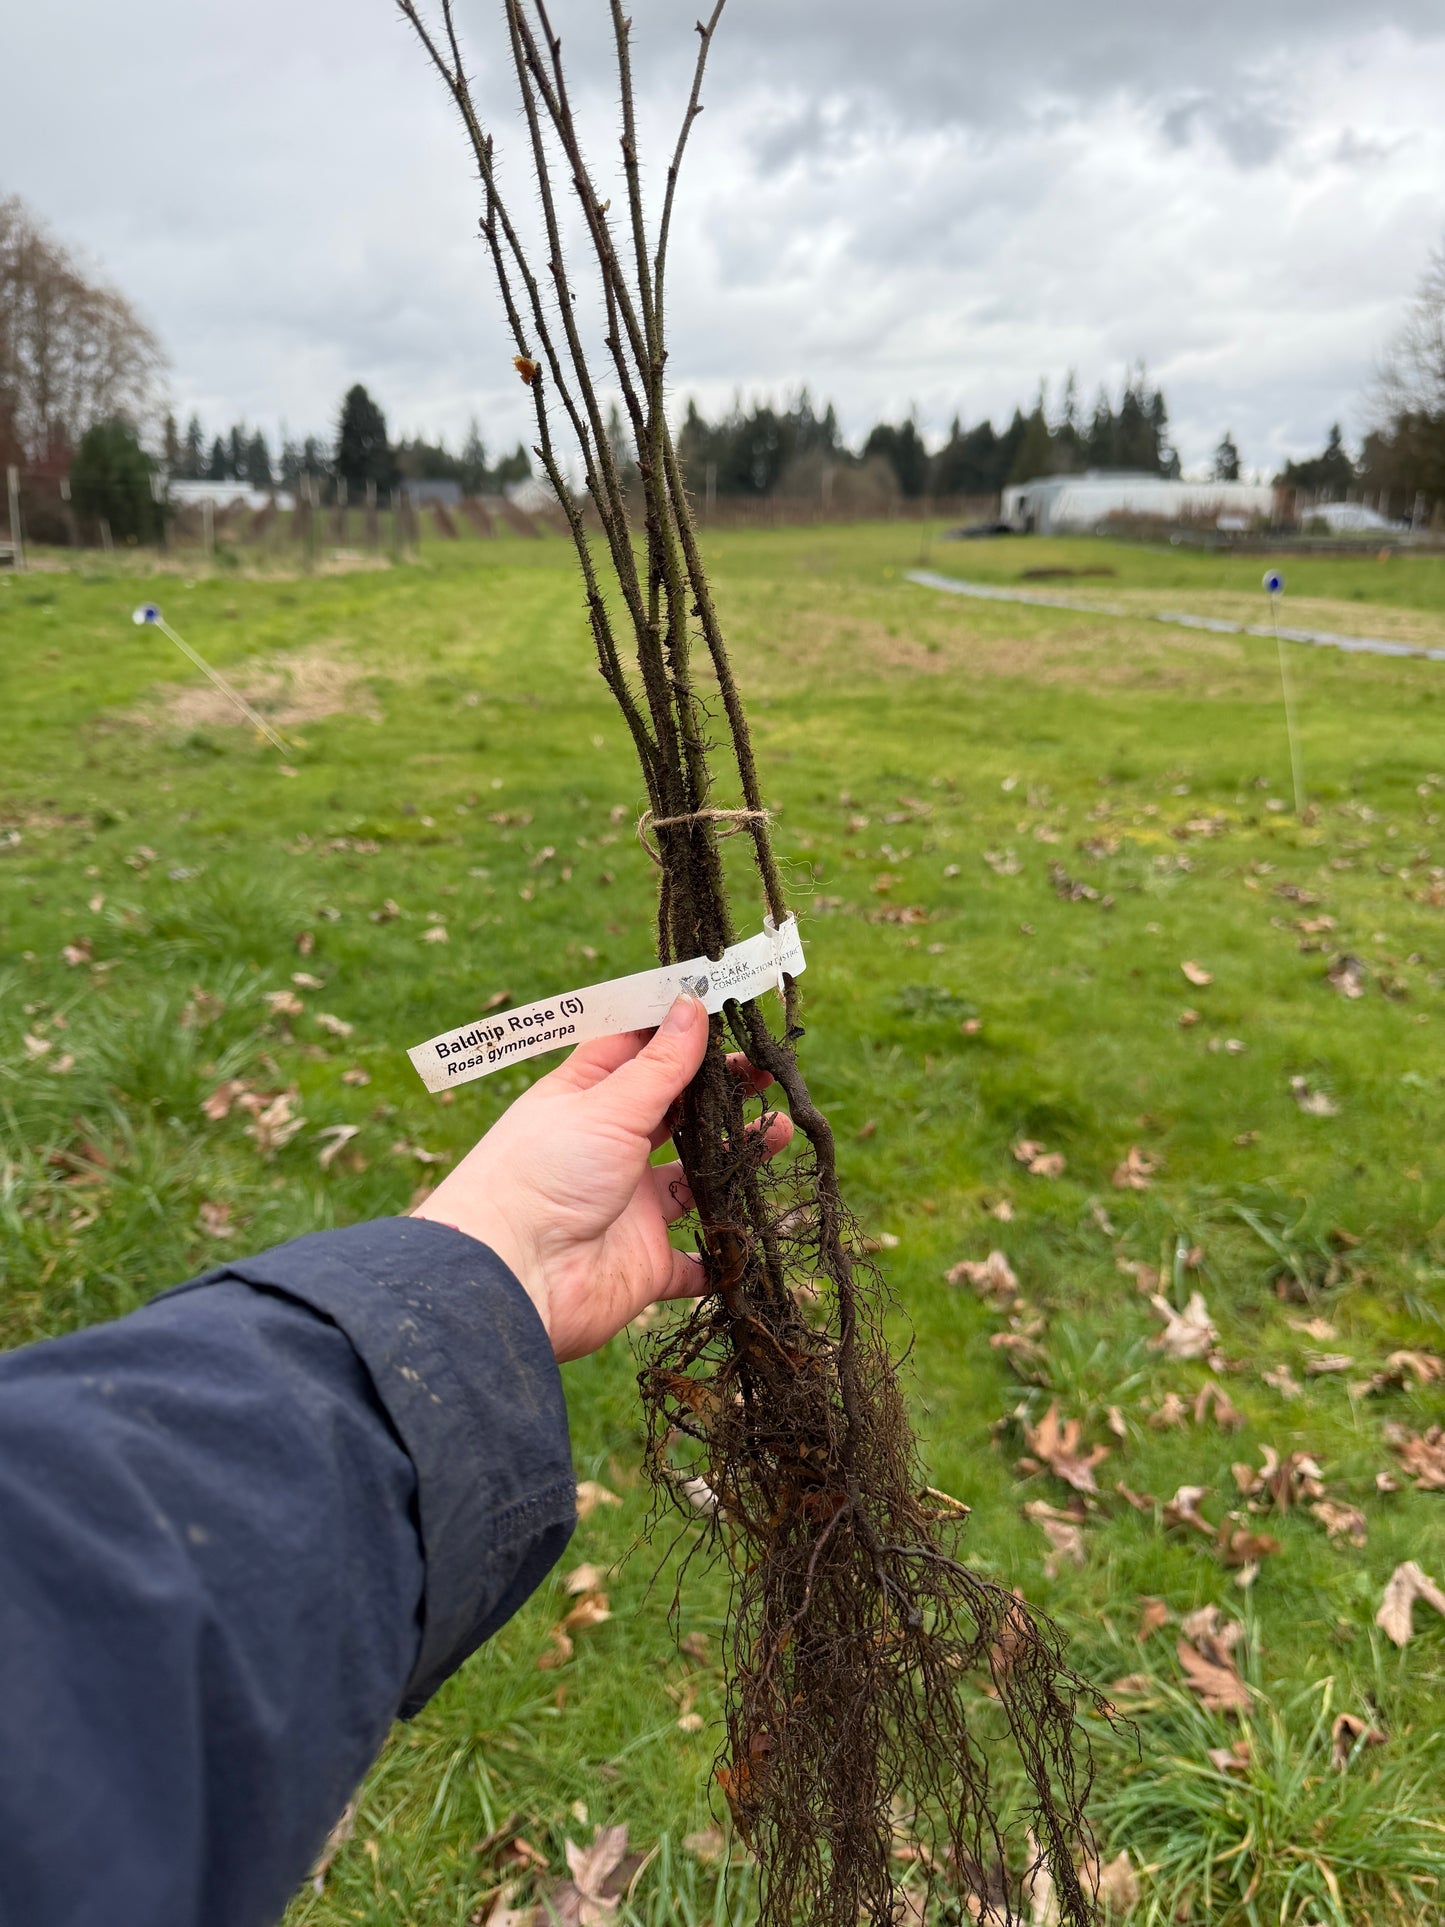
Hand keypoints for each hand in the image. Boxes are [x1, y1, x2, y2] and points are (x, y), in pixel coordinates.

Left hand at [411, 995, 792, 1360]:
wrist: (512, 1280)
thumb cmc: (542, 1175)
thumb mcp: (606, 1107)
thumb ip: (659, 1065)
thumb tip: (691, 1003)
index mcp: (586, 1100)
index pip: (634, 1051)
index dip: (676, 1029)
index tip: (724, 1007)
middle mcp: (609, 1150)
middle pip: (674, 1112)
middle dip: (719, 1093)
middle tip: (767, 1073)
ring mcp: (629, 1207)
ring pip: (695, 1179)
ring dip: (736, 1159)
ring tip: (780, 1132)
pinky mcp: (645, 1264)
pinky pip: (694, 1262)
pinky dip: (723, 1254)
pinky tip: (755, 1230)